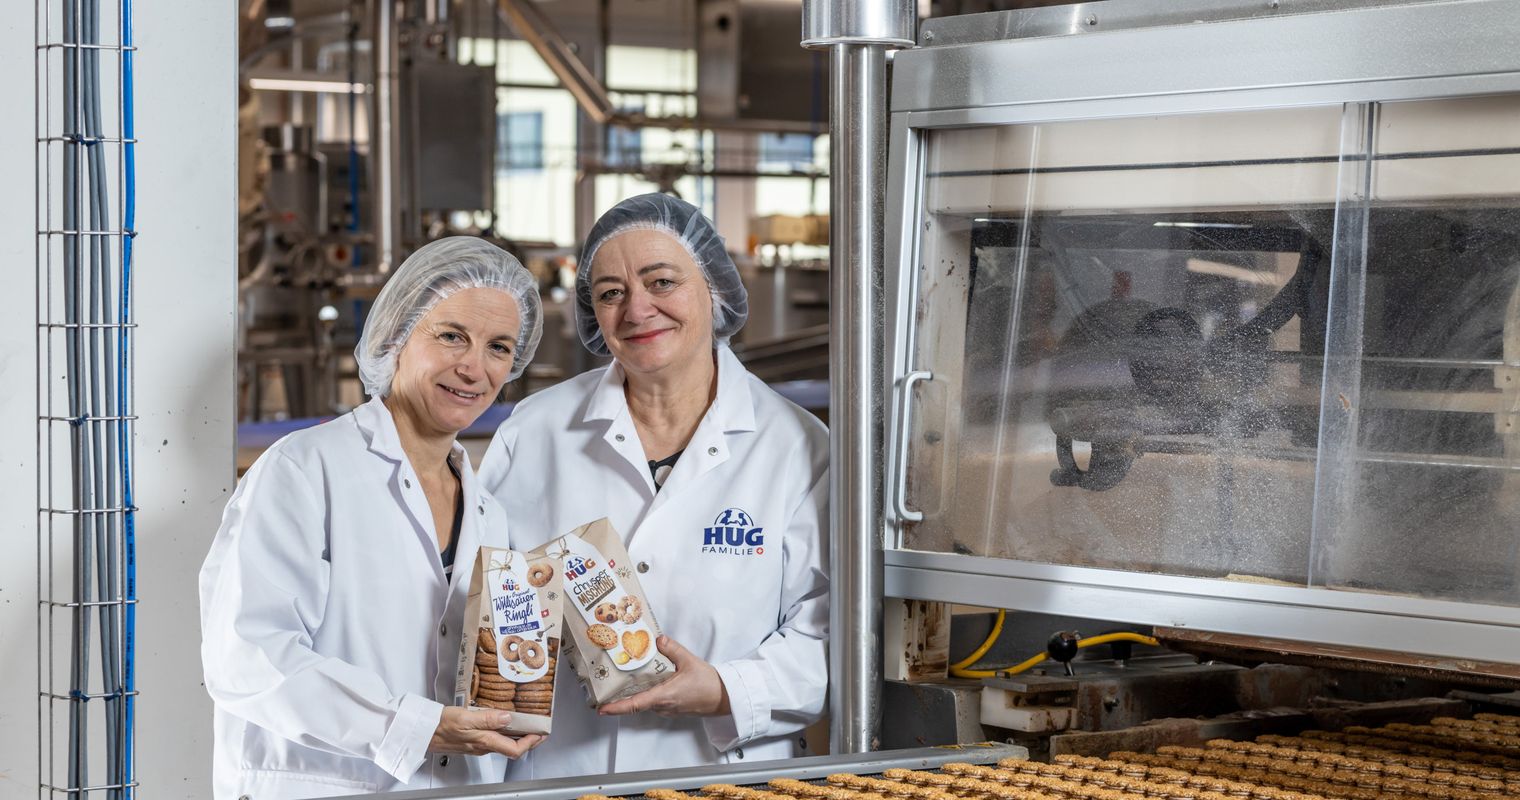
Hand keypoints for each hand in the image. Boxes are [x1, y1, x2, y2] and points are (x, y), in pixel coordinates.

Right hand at [429, 706, 543, 757]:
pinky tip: (503, 721)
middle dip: (529, 740)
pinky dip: (504, 732)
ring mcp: (477, 744)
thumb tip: (507, 717)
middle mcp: (483, 746)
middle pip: (512, 748)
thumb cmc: (440, 725)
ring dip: (517, 735)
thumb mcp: (465, 717)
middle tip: (539, 730)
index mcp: (484, 741)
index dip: (531, 743)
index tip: (541, 733)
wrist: (422, 731)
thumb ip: (487, 718)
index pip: (515, 750)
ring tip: (526, 723)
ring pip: (503, 743)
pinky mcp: (471, 740)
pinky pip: (493, 739)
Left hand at [599, 636, 729, 717]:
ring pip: (645, 702)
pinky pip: (654, 702)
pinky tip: (646, 682)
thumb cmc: (709, 683)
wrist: (725, 698)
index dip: (616, 708)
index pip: (634, 705)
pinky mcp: (673, 709)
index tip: (602, 709)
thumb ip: (672, 649)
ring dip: (634, 695)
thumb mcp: (689, 661)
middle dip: (620, 698)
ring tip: (622, 681)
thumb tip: (658, 639)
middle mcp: (662, 706)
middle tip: (605, 689)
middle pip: (635, 703)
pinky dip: (646, 694)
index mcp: (663, 696)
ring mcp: (667, 709)